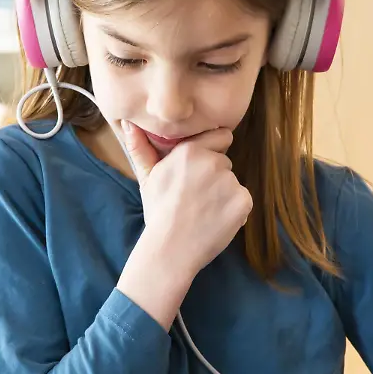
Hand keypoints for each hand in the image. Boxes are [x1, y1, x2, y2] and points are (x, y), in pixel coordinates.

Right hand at [119, 120, 252, 274]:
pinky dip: (234, 211)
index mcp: (190, 151)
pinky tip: (216, 221)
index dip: (211, 152)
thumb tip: (129, 123)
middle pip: (225, 163)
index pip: (220, 137)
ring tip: (204, 212)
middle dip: (215, 176)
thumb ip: (141, 148)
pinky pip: (243, 200)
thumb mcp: (147, 178)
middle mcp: (213, 162)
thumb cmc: (158, 213)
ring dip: (224, 194)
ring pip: (233, 183)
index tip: (199, 171)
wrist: (170, 249)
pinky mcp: (243, 201)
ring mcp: (230, 182)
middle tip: (195, 197)